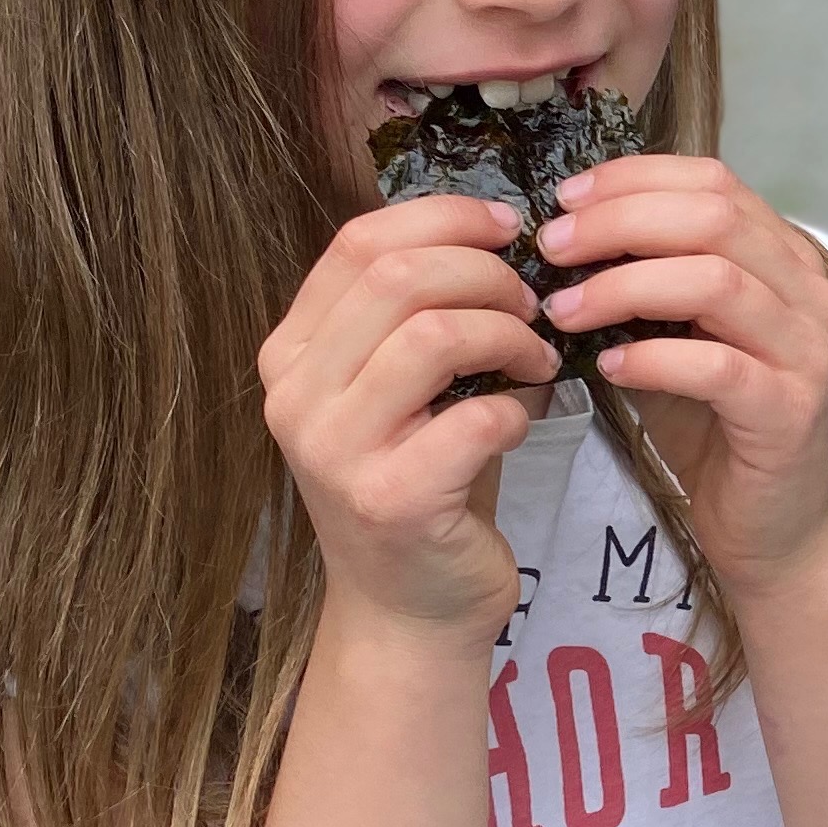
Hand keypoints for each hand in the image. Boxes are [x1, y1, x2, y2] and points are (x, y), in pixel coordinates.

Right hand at [259, 195, 556, 635]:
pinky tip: (527, 416)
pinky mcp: (391, 500)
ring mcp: (335, 450)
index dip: (444, 217)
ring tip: (536, 360)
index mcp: (291, 352)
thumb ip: (413, 315)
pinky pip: (476, 418)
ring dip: (510, 336)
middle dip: (487, 276)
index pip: (358, 243)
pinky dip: (520, 405)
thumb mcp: (398, 388)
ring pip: (436, 335)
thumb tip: (495, 235)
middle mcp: (296, 396)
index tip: (507, 229)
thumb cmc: (419, 482)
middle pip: (398, 277)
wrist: (408, 609)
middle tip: (533, 307)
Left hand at [535, 157, 827, 593]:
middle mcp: (810, 293)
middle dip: (619, 221)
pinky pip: (717, 365)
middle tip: (552, 248)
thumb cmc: (715, 428)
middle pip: (714, 216)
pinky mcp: (790, 411)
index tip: (565, 200)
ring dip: (624, 286)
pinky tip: (606, 368)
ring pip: (716, 281)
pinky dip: (653, 357)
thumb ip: (648, 282)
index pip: (714, 181)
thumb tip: (562, 236)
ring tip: (563, 310)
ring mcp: (808, 351)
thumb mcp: (680, 336)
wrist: (772, 529)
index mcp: (785, 260)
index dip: (634, 178)